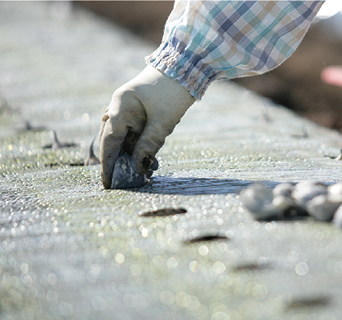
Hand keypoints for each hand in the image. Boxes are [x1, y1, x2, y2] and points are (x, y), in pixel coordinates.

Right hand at [99, 65, 194, 188]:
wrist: (187, 66)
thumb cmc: (174, 91)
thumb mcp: (163, 122)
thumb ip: (149, 145)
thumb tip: (137, 167)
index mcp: (121, 107)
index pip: (109, 141)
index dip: (108, 164)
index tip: (108, 183)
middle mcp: (120, 108)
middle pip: (114, 141)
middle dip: (118, 163)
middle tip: (123, 184)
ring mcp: (129, 109)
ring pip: (125, 139)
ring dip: (132, 157)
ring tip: (141, 175)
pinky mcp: (139, 112)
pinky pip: (135, 134)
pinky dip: (140, 148)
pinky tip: (149, 162)